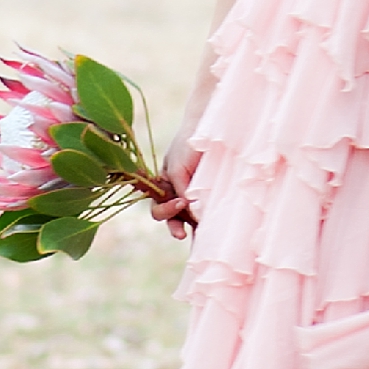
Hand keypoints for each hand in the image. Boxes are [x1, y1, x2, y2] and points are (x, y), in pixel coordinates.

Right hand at [150, 119, 204, 242]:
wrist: (206, 130)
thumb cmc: (186, 147)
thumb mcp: (178, 169)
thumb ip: (180, 191)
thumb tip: (190, 216)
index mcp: (164, 188)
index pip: (159, 208)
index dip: (166, 212)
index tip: (181, 203)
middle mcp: (176, 195)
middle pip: (169, 218)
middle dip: (174, 225)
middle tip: (181, 231)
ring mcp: (193, 198)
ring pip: (186, 221)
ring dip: (188, 229)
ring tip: (196, 238)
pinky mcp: (209, 199)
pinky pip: (204, 216)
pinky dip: (204, 227)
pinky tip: (208, 235)